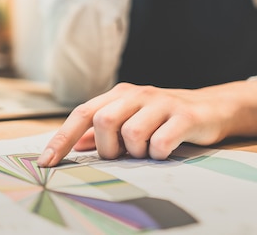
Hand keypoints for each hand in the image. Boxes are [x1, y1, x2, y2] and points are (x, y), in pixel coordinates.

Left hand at [37, 82, 231, 166]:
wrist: (210, 108)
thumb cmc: (163, 117)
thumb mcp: (130, 118)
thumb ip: (103, 129)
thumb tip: (77, 143)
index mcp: (119, 95)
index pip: (82, 114)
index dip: (62, 138)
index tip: (46, 162)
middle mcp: (137, 94)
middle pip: (104, 122)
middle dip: (108, 148)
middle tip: (122, 154)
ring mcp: (161, 103)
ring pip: (131, 134)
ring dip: (136, 152)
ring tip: (148, 150)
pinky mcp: (183, 116)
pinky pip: (160, 143)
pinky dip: (158, 154)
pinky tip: (165, 150)